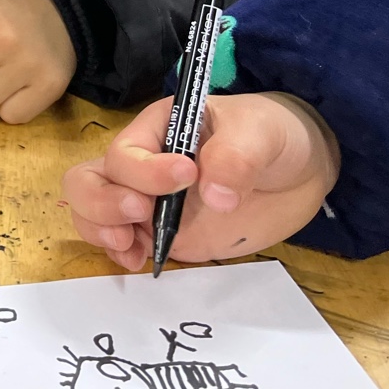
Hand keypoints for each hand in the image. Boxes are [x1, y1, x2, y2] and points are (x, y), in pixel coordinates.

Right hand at [62, 92, 340, 270]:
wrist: (299, 171)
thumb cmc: (273, 136)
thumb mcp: (261, 133)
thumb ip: (237, 157)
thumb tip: (213, 196)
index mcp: (158, 129)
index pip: (127, 151)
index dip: (145, 170)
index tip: (188, 175)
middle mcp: (142, 163)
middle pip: (88, 179)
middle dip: (103, 201)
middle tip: (139, 213)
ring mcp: (149, 201)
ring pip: (91, 210)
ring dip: (100, 228)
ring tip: (131, 244)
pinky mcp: (162, 233)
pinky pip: (120, 242)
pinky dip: (118, 253)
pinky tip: (140, 259)